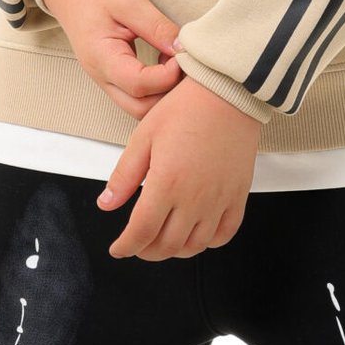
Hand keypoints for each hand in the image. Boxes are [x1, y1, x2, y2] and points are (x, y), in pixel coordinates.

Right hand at [40, 0, 182, 116]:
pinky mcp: (113, 80)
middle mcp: (101, 77)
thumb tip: (183, 49)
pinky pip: (137, 98)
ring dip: (163, 93)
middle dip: (168, 92)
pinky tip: (165, 64)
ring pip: (139, 108)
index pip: (139, 84)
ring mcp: (106, 82)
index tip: (183, 55)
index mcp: (101, 58)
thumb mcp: (129, 1)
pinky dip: (156, 89)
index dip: (168, 75)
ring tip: (173, 63)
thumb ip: (157, 27)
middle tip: (183, 64)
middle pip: (140, 108)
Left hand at [96, 73, 260, 260]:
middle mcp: (195, 198)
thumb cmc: (187, 108)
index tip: (119, 248)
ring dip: (174, 250)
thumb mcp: (144, 137)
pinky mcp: (238, 195)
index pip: (142, 232)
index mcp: (167, 183)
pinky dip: (208, 242)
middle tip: (137, 244)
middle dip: (146, 251)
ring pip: (195, 245)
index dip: (126, 246)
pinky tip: (196, 233)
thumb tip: (107, 203)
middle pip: (167, 245)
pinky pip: (224, 233)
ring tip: (163, 240)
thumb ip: (124, 176)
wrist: (228, 93)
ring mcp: (219, 200)